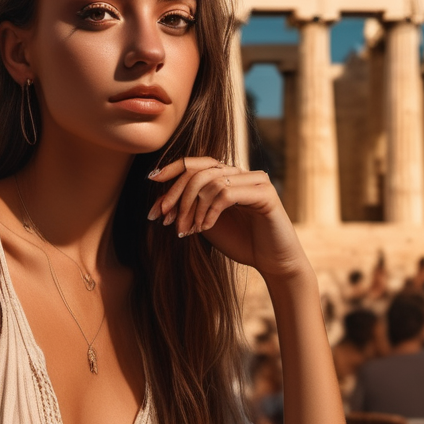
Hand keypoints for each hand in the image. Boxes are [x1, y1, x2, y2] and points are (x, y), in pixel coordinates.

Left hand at [148, 158, 308, 280]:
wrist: (272, 262)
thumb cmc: (240, 241)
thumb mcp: (205, 222)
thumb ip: (189, 208)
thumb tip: (159, 202)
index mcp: (227, 176)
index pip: (196, 162)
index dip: (172, 168)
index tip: (151, 179)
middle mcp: (241, 173)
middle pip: (199, 171)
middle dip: (176, 195)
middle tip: (165, 218)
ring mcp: (255, 180)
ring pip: (210, 182)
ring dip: (192, 208)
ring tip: (188, 230)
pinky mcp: (264, 193)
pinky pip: (226, 194)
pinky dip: (210, 212)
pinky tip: (205, 228)